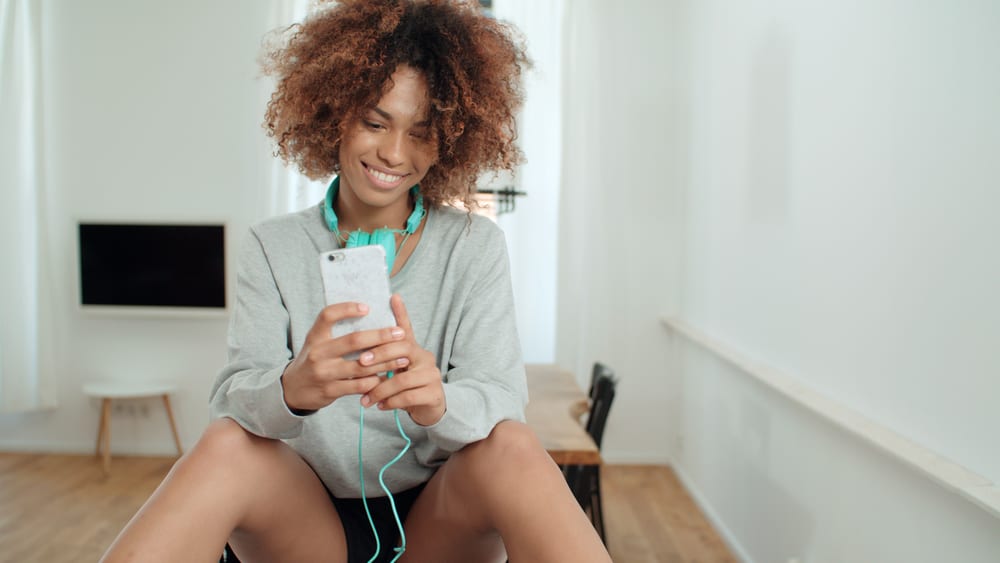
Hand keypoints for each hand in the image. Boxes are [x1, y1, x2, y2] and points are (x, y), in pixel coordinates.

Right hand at [281, 302, 408, 411]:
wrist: (293, 389)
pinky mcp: (331, 390)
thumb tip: (368, 314)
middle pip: (353, 340)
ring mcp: (324, 373)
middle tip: (400, 333)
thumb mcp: (317, 342)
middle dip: (380, 335)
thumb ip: (336, 332)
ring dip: (386, 361)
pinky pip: (359, 385)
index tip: (367, 307)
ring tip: (403, 357)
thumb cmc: (314, 360)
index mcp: (315, 336)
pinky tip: (389, 376)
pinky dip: (376, 380)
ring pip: (362, 365)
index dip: (347, 308)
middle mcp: (318, 353)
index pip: (328, 315)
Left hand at [359, 294, 445, 425]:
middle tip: (360, 363)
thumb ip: (382, 362)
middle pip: (403, 349)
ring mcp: (432, 376)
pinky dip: (391, 402)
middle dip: (379, 354)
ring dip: (380, 390)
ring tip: (366, 399)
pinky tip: (381, 405)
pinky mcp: (434, 394)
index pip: (406, 329)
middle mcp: (426, 358)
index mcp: (415, 349)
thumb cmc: (407, 387)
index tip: (391, 297)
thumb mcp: (395, 371)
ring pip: (402, 379)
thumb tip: (356, 355)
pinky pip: (408, 397)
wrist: (429, 409)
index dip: (400, 314)